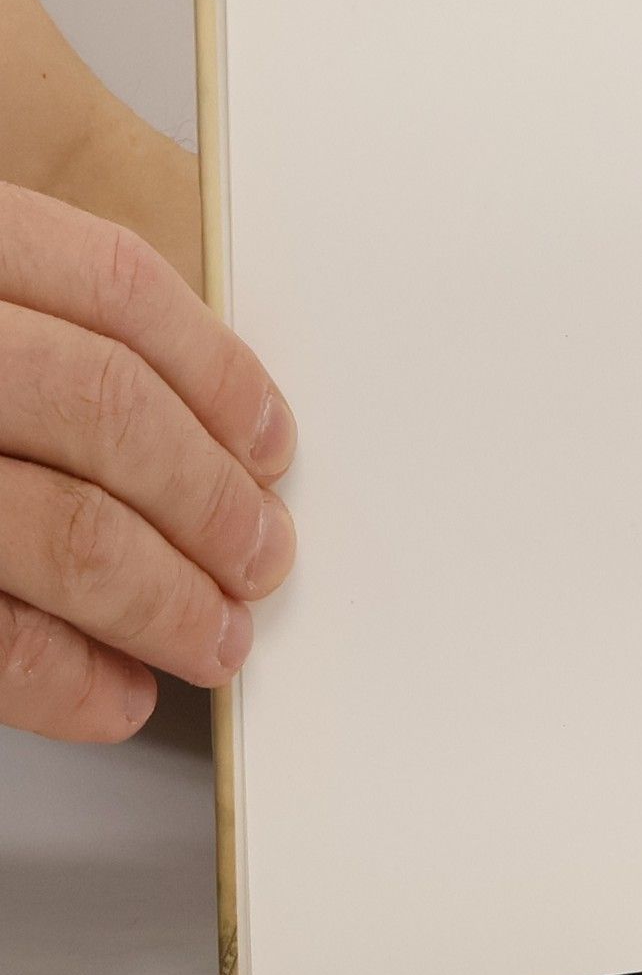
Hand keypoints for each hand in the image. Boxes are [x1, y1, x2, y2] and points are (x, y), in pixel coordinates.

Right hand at [0, 183, 296, 739]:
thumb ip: (38, 325)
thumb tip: (207, 430)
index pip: (109, 281)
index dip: (215, 369)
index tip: (270, 441)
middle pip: (101, 405)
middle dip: (207, 497)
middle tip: (261, 556)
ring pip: (58, 525)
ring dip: (161, 598)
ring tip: (212, 638)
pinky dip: (61, 675)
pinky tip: (113, 694)